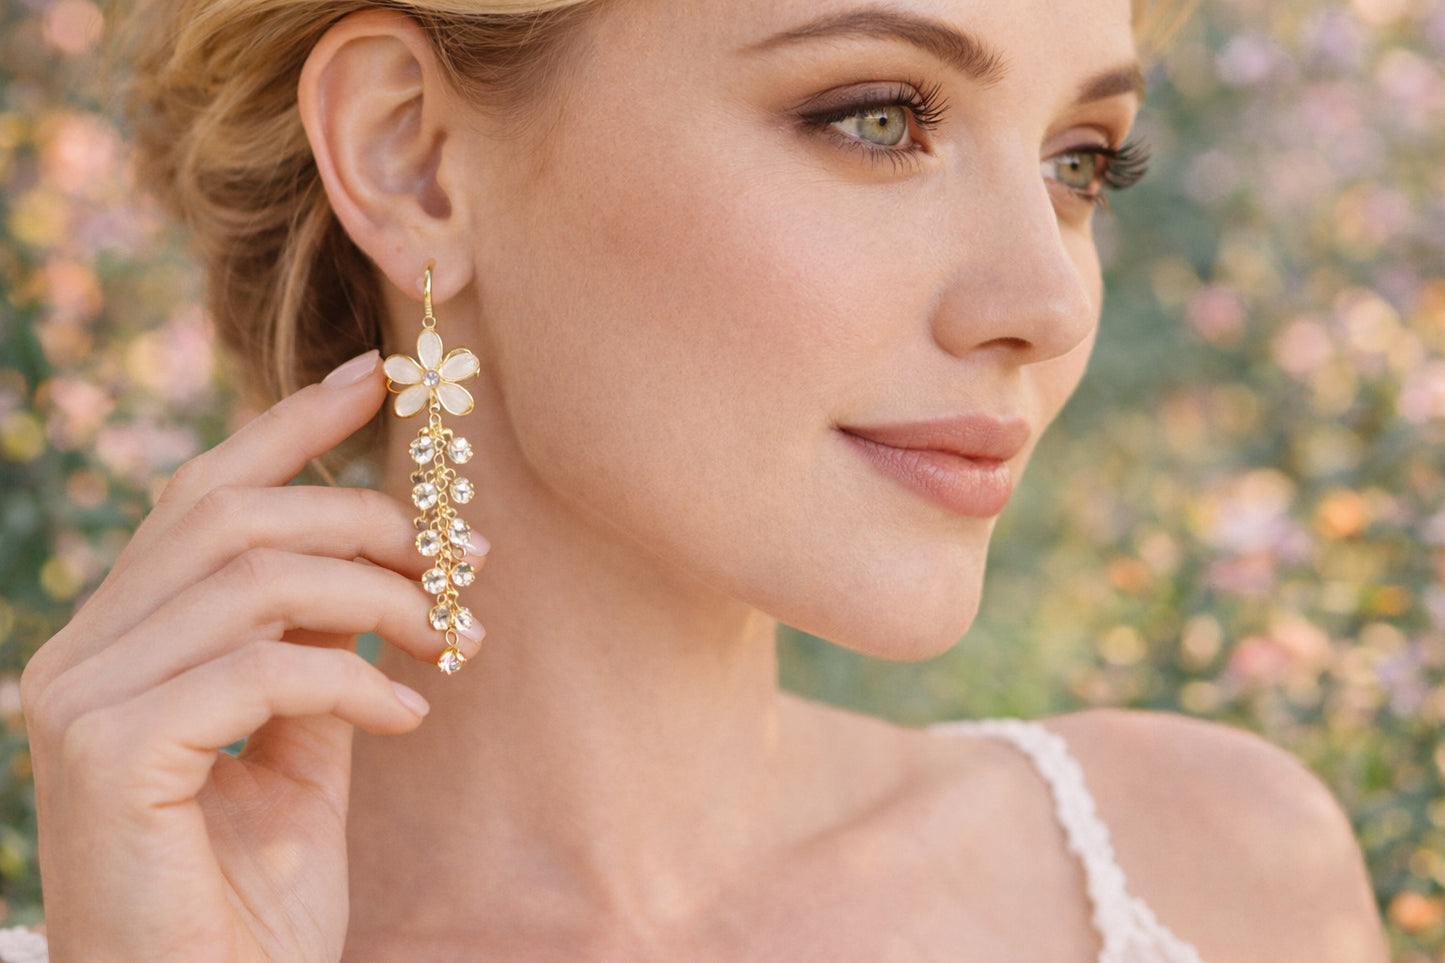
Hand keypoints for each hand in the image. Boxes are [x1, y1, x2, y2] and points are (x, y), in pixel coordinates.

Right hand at [20, 351, 485, 961]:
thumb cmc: (251, 904)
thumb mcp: (304, 754)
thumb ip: (320, 654)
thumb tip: (379, 573)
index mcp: (121, 644)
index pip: (203, 498)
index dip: (289, 425)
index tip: (376, 379)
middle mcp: (80, 655)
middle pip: (233, 517)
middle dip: (369, 519)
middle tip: (465, 561)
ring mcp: (80, 700)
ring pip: (253, 578)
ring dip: (381, 596)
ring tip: (456, 640)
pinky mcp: (107, 751)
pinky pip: (262, 666)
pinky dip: (357, 678)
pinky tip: (411, 714)